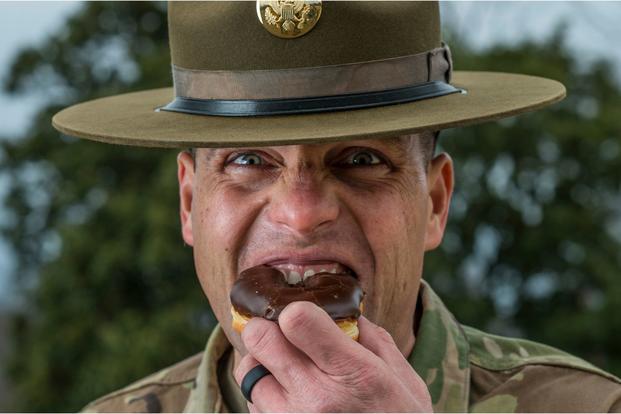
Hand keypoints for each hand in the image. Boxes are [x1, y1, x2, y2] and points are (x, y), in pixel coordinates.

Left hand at [234, 301, 432, 411]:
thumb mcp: (403, 380)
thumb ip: (373, 340)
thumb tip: (346, 313)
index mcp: (353, 374)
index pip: (296, 320)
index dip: (295, 310)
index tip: (304, 315)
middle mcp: (314, 398)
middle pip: (259, 338)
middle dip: (268, 328)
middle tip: (285, 335)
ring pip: (248, 371)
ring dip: (263, 363)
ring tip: (290, 372)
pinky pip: (252, 403)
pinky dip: (265, 394)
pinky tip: (291, 399)